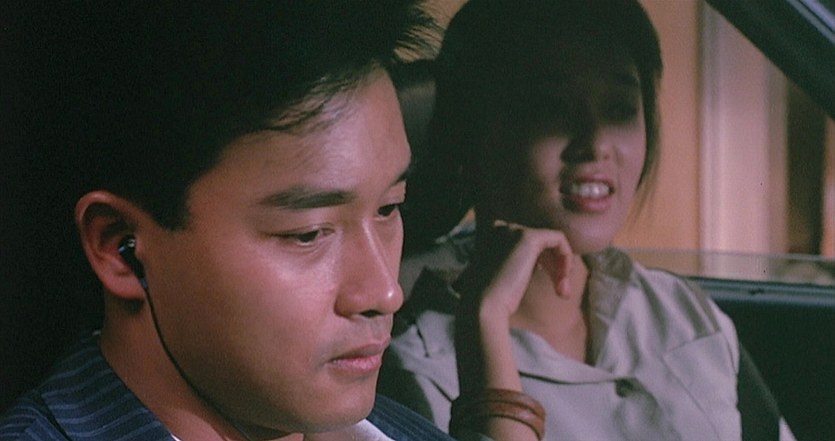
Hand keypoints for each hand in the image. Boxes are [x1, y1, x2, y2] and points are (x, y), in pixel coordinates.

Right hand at [455, 220, 574, 321]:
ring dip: (561, 266)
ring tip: (562, 291)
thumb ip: (520, 264)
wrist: (485, 304)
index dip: (543, 263)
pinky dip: (566, 257)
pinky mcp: (529, 236)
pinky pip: (558, 239)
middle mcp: (503, 228)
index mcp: (493, 236)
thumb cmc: (494, 299)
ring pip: (551, 242)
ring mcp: (515, 230)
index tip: (551, 285)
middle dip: (554, 266)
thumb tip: (544, 263)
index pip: (528, 245)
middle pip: (540, 243)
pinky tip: (563, 278)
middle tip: (561, 292)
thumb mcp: (506, 276)